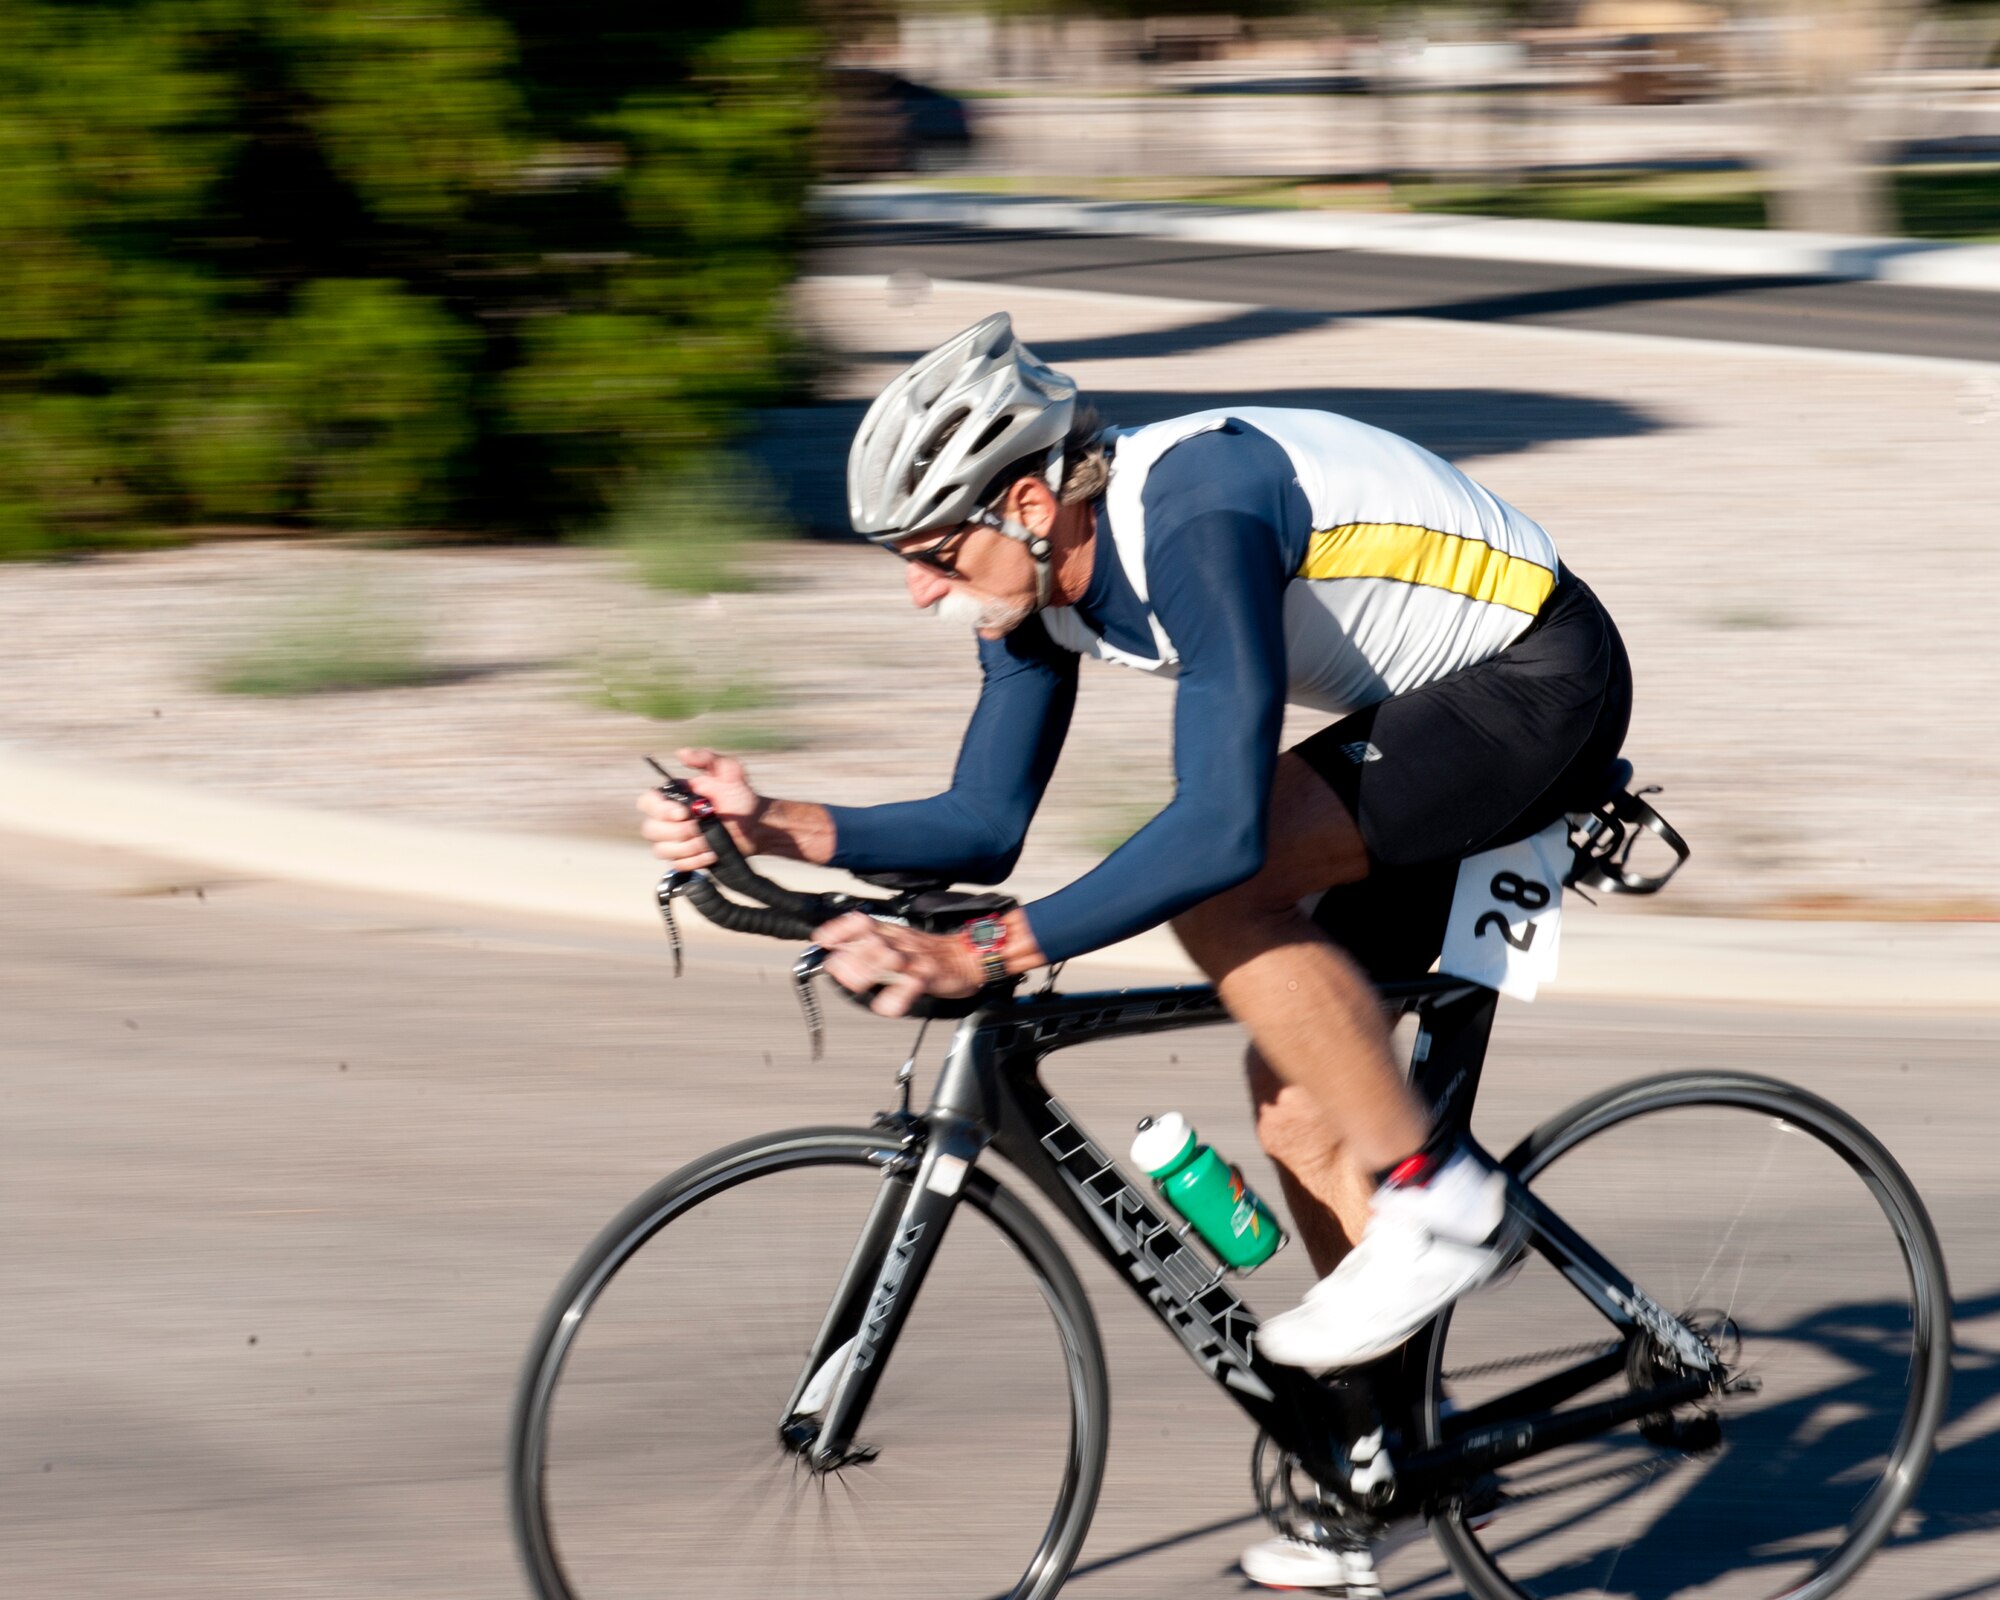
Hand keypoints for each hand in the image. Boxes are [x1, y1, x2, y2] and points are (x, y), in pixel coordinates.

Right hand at [637, 747, 765, 870]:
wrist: (755, 824)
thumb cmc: (740, 795)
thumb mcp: (728, 771)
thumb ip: (706, 758)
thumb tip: (681, 753)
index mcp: (672, 797)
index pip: (647, 802)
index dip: (660, 809)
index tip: (684, 812)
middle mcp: (667, 819)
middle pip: (650, 829)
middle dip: (677, 830)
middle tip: (701, 826)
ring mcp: (674, 841)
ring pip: (661, 850)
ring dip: (687, 846)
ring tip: (710, 840)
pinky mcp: (684, 859)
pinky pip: (678, 864)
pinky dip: (696, 860)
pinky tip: (712, 852)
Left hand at [815, 912, 984, 1017]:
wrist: (967, 956)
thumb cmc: (928, 952)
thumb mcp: (897, 940)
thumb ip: (869, 946)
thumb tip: (837, 953)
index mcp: (890, 932)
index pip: (861, 922)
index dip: (839, 929)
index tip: (821, 940)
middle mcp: (900, 942)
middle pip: (870, 942)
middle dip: (849, 956)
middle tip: (836, 970)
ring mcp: (915, 958)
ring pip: (888, 958)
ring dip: (868, 971)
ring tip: (856, 985)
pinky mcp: (929, 976)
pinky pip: (912, 985)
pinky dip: (897, 998)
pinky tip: (885, 1007)